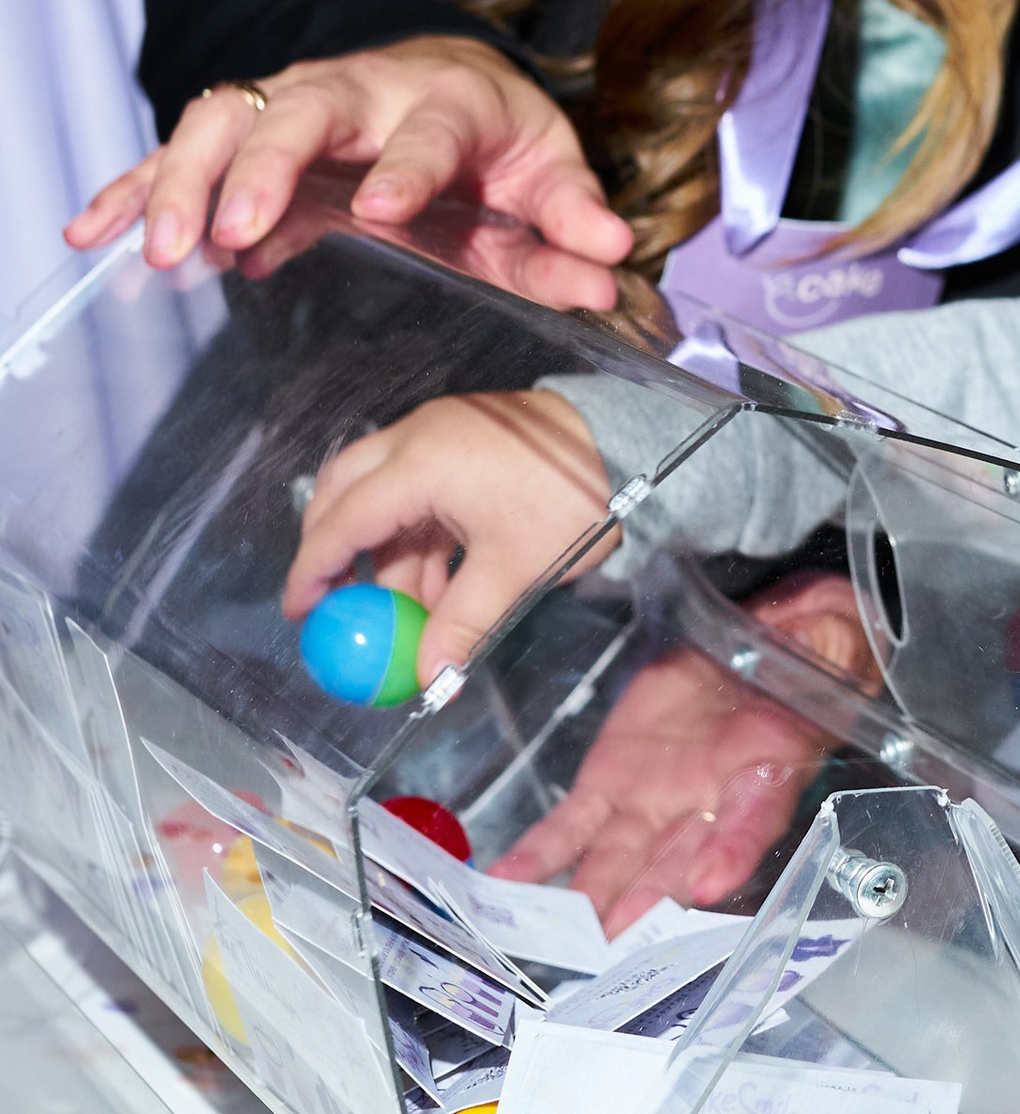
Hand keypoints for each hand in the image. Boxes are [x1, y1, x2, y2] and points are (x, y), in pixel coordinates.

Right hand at [68, 37, 633, 312]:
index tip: (382, 210)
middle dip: (261, 168)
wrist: (445, 76)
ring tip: (162, 250)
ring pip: (224, 123)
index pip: (424, 133)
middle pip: (299, 114)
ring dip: (185, 183)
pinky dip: (134, 188)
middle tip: (231, 232)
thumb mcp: (547, 171)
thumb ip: (573, 220)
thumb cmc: (495, 139)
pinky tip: (92, 232)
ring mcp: (291, 105)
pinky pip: (179, 151)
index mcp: (443, 101)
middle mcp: (359, 90)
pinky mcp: (246, 133)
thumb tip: (612, 265)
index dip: (405, 168)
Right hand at [284, 388, 616, 683]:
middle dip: (334, 549)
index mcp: (420, 464)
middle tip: (332, 602)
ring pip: (383, 495)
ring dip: (387, 553)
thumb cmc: (571, 498)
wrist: (627, 442)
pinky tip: (438, 586)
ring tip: (408, 613)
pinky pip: (418, 491)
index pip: (344, 520)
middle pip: (345, 493)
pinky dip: (417, 537)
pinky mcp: (462, 442)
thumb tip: (432, 677)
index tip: (298, 609)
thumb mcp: (515, 568)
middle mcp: (416, 439)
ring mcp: (439, 435)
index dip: (314, 568)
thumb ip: (464, 623)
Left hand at [491, 574, 879, 934]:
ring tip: (560, 930)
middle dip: (646, 901)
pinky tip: (510, 881)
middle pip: (677, 862)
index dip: (732, 851)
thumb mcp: (823, 646)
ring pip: (619, 859)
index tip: (710, 882)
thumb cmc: (799, 663)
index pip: (753, 818)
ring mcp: (656, 802)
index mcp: (768, 769)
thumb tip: (824, 637)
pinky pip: (572, 826)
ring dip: (590, 896)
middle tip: (617, 936)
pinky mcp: (613, 785)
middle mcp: (709, 804)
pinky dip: (540, 854)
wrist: (758, 655)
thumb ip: (822, 649)